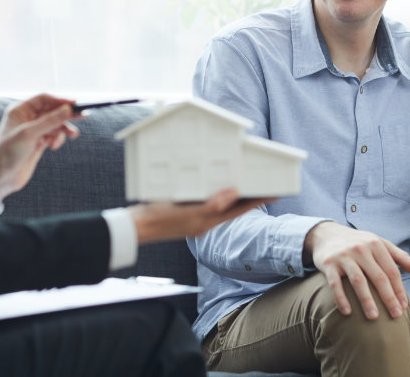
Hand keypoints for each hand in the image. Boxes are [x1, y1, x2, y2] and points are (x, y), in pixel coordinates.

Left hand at [0, 94, 79, 205]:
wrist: (0, 178)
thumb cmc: (7, 153)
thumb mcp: (29, 134)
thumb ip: (50, 121)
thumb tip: (69, 109)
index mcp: (20, 110)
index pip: (44, 99)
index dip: (61, 100)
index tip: (76, 104)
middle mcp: (27, 118)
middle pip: (52, 110)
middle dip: (66, 114)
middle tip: (84, 116)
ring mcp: (33, 131)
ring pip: (55, 124)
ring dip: (63, 129)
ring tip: (72, 135)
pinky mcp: (38, 143)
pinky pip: (54, 135)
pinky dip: (58, 139)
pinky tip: (54, 146)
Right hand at [129, 188, 272, 243]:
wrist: (134, 228)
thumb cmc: (158, 219)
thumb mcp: (186, 212)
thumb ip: (210, 206)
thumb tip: (234, 194)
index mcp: (207, 222)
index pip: (239, 210)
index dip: (257, 200)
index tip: (275, 192)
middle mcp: (204, 220)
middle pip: (232, 207)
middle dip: (248, 196)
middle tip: (264, 183)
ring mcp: (194, 217)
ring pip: (220, 204)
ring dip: (233, 193)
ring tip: (246, 182)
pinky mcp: (184, 212)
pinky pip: (206, 201)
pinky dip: (214, 192)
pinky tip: (213, 183)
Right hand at [303, 222, 409, 320]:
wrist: (326, 234)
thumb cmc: (358, 242)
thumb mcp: (378, 243)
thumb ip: (399, 256)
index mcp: (376, 245)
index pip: (391, 271)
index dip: (399, 290)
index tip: (404, 307)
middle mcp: (361, 249)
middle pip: (378, 277)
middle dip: (388, 298)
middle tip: (395, 316)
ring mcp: (344, 256)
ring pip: (358, 281)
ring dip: (367, 300)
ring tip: (374, 317)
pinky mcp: (328, 263)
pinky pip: (335, 284)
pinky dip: (341, 298)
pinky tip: (348, 312)